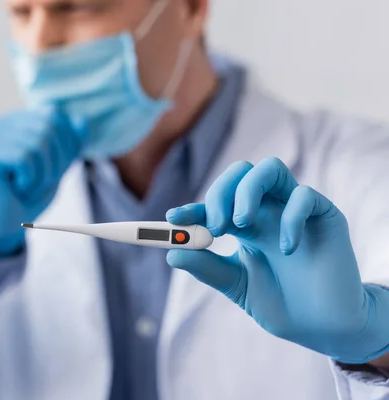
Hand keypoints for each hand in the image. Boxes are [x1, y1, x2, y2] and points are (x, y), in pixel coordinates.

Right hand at [0, 108, 82, 256]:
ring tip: (28, 187)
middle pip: (49, 127)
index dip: (66, 145)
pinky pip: (25, 158)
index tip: (55, 170)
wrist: (3, 226)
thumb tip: (82, 120)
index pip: (54, 116)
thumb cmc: (27, 196)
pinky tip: (17, 189)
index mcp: (15, 122)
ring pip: (39, 143)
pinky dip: (30, 180)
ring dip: (43, 174)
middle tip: (40, 183)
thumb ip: (69, 144)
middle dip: (56, 161)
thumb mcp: (56, 167)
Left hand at [166, 157, 388, 363]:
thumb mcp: (236, 285)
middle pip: (240, 173)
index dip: (193, 208)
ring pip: (269, 169)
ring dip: (247, 191)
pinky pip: (305, 197)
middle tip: (215, 226)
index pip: (215, 203)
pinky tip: (285, 248)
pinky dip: (290, 218)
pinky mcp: (325, 216)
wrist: (322, 326)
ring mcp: (294, 210)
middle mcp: (267, 211)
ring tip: (239, 224)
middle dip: (220, 193)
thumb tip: (172, 252)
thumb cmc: (280, 303)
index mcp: (245, 224)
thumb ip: (207, 268)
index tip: (173, 219)